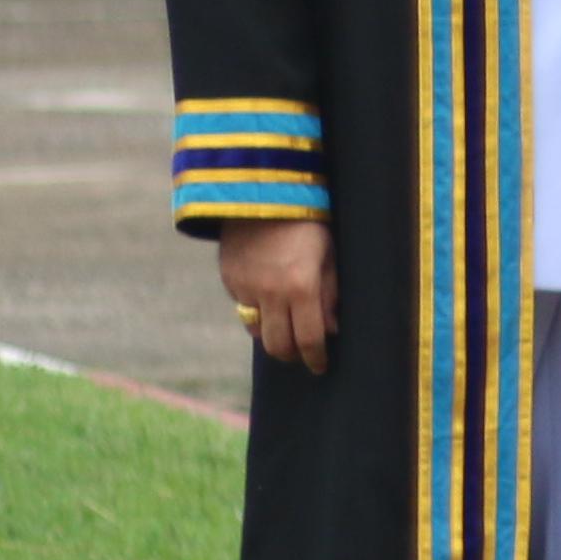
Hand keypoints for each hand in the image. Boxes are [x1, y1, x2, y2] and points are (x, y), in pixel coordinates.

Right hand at [218, 217, 337, 375]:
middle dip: (292, 355)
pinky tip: (270, 299)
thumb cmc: (308, 222)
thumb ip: (330, 295)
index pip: (309, 339)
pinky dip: (257, 312)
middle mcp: (271, 293)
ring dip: (273, 336)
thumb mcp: (329, 255)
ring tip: (287, 329)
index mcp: (302, 286)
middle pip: (278, 346)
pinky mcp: (229, 280)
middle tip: (303, 355)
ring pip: (257, 331)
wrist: (262, 193)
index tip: (320, 367)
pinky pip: (244, 308)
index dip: (316, 358)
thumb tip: (331, 330)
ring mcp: (246, 288)